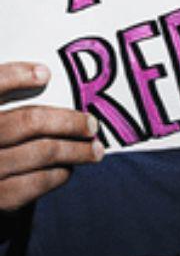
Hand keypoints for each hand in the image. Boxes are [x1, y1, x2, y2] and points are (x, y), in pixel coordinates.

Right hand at [0, 62, 103, 212]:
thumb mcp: (0, 122)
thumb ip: (9, 103)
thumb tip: (45, 77)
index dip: (15, 76)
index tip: (45, 74)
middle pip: (29, 121)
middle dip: (68, 122)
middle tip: (91, 125)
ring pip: (42, 152)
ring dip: (76, 150)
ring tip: (94, 151)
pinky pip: (37, 182)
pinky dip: (59, 174)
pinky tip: (67, 170)